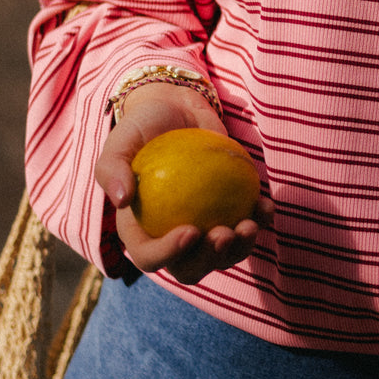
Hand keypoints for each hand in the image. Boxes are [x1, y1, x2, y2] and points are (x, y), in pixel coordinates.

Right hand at [94, 82, 273, 285]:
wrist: (177, 110)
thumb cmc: (143, 127)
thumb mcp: (120, 141)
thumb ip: (111, 169)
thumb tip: (122, 200)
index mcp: (140, 231)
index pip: (149, 257)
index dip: (168, 255)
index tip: (191, 231)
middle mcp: (171, 237)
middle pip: (190, 268)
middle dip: (210, 260)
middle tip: (225, 233)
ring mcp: (203, 228)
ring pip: (224, 255)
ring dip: (241, 248)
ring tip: (251, 224)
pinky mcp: (229, 212)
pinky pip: (248, 225)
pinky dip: (261, 220)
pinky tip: (267, 206)